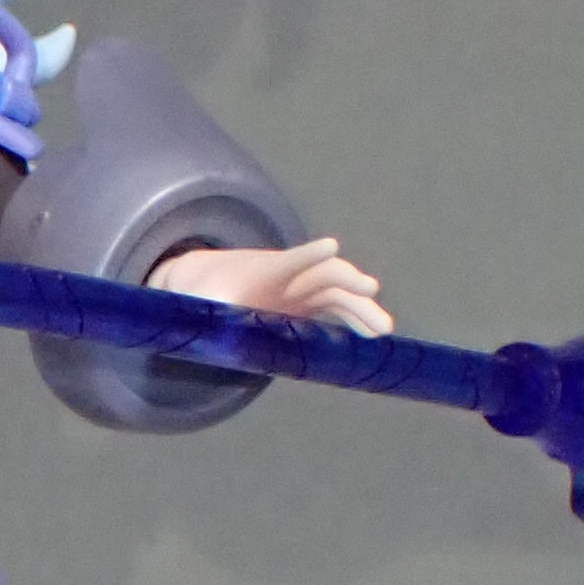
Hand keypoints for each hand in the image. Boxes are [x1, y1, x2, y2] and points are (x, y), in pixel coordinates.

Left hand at [148, 236, 392, 335]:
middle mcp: (287, 275)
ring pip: (338, 292)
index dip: (306, 254)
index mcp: (261, 272)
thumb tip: (206, 337)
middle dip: (348, 282)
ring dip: (361, 308)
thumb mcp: (199, 308)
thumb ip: (206, 319)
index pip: (286, 261)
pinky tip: (372, 337)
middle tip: (373, 292)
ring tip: (384, 331)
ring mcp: (299, 286)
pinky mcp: (304, 300)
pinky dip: (353, 319)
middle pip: (324, 273)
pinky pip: (335, 307)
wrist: (205, 279)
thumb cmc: (202, 294)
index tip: (329, 247)